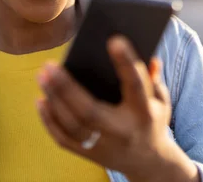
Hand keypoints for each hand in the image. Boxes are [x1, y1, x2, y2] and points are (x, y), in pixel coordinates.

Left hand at [36, 35, 198, 181]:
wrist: (148, 162)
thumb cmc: (152, 120)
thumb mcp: (161, 100)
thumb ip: (153, 79)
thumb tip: (149, 57)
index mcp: (144, 114)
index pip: (136, 86)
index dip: (126, 63)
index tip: (114, 40)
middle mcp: (122, 131)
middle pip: (90, 111)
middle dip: (67, 88)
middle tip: (50, 65)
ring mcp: (103, 146)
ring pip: (73, 125)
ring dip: (54, 99)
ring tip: (42, 76)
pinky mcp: (89, 154)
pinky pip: (64, 139)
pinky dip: (49, 120)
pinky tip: (41, 100)